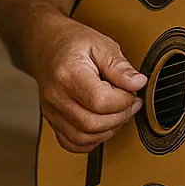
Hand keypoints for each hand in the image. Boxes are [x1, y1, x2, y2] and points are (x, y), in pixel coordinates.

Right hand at [25, 12, 145, 152]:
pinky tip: (101, 126)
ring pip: (83, 137)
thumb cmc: (73, 42)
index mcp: (68, 73)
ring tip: (117, 113)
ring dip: (108, 131)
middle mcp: (56, 95)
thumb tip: (138, 83)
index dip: (124, 101)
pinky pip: (71, 142)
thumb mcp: (101, 44)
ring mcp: (51, 110)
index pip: (101, 101)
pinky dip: (90, 141)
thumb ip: (120, 66)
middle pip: (92, 124)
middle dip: (120, 117)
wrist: (46, 43)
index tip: (132, 92)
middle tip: (130, 103)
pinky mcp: (52, 119)